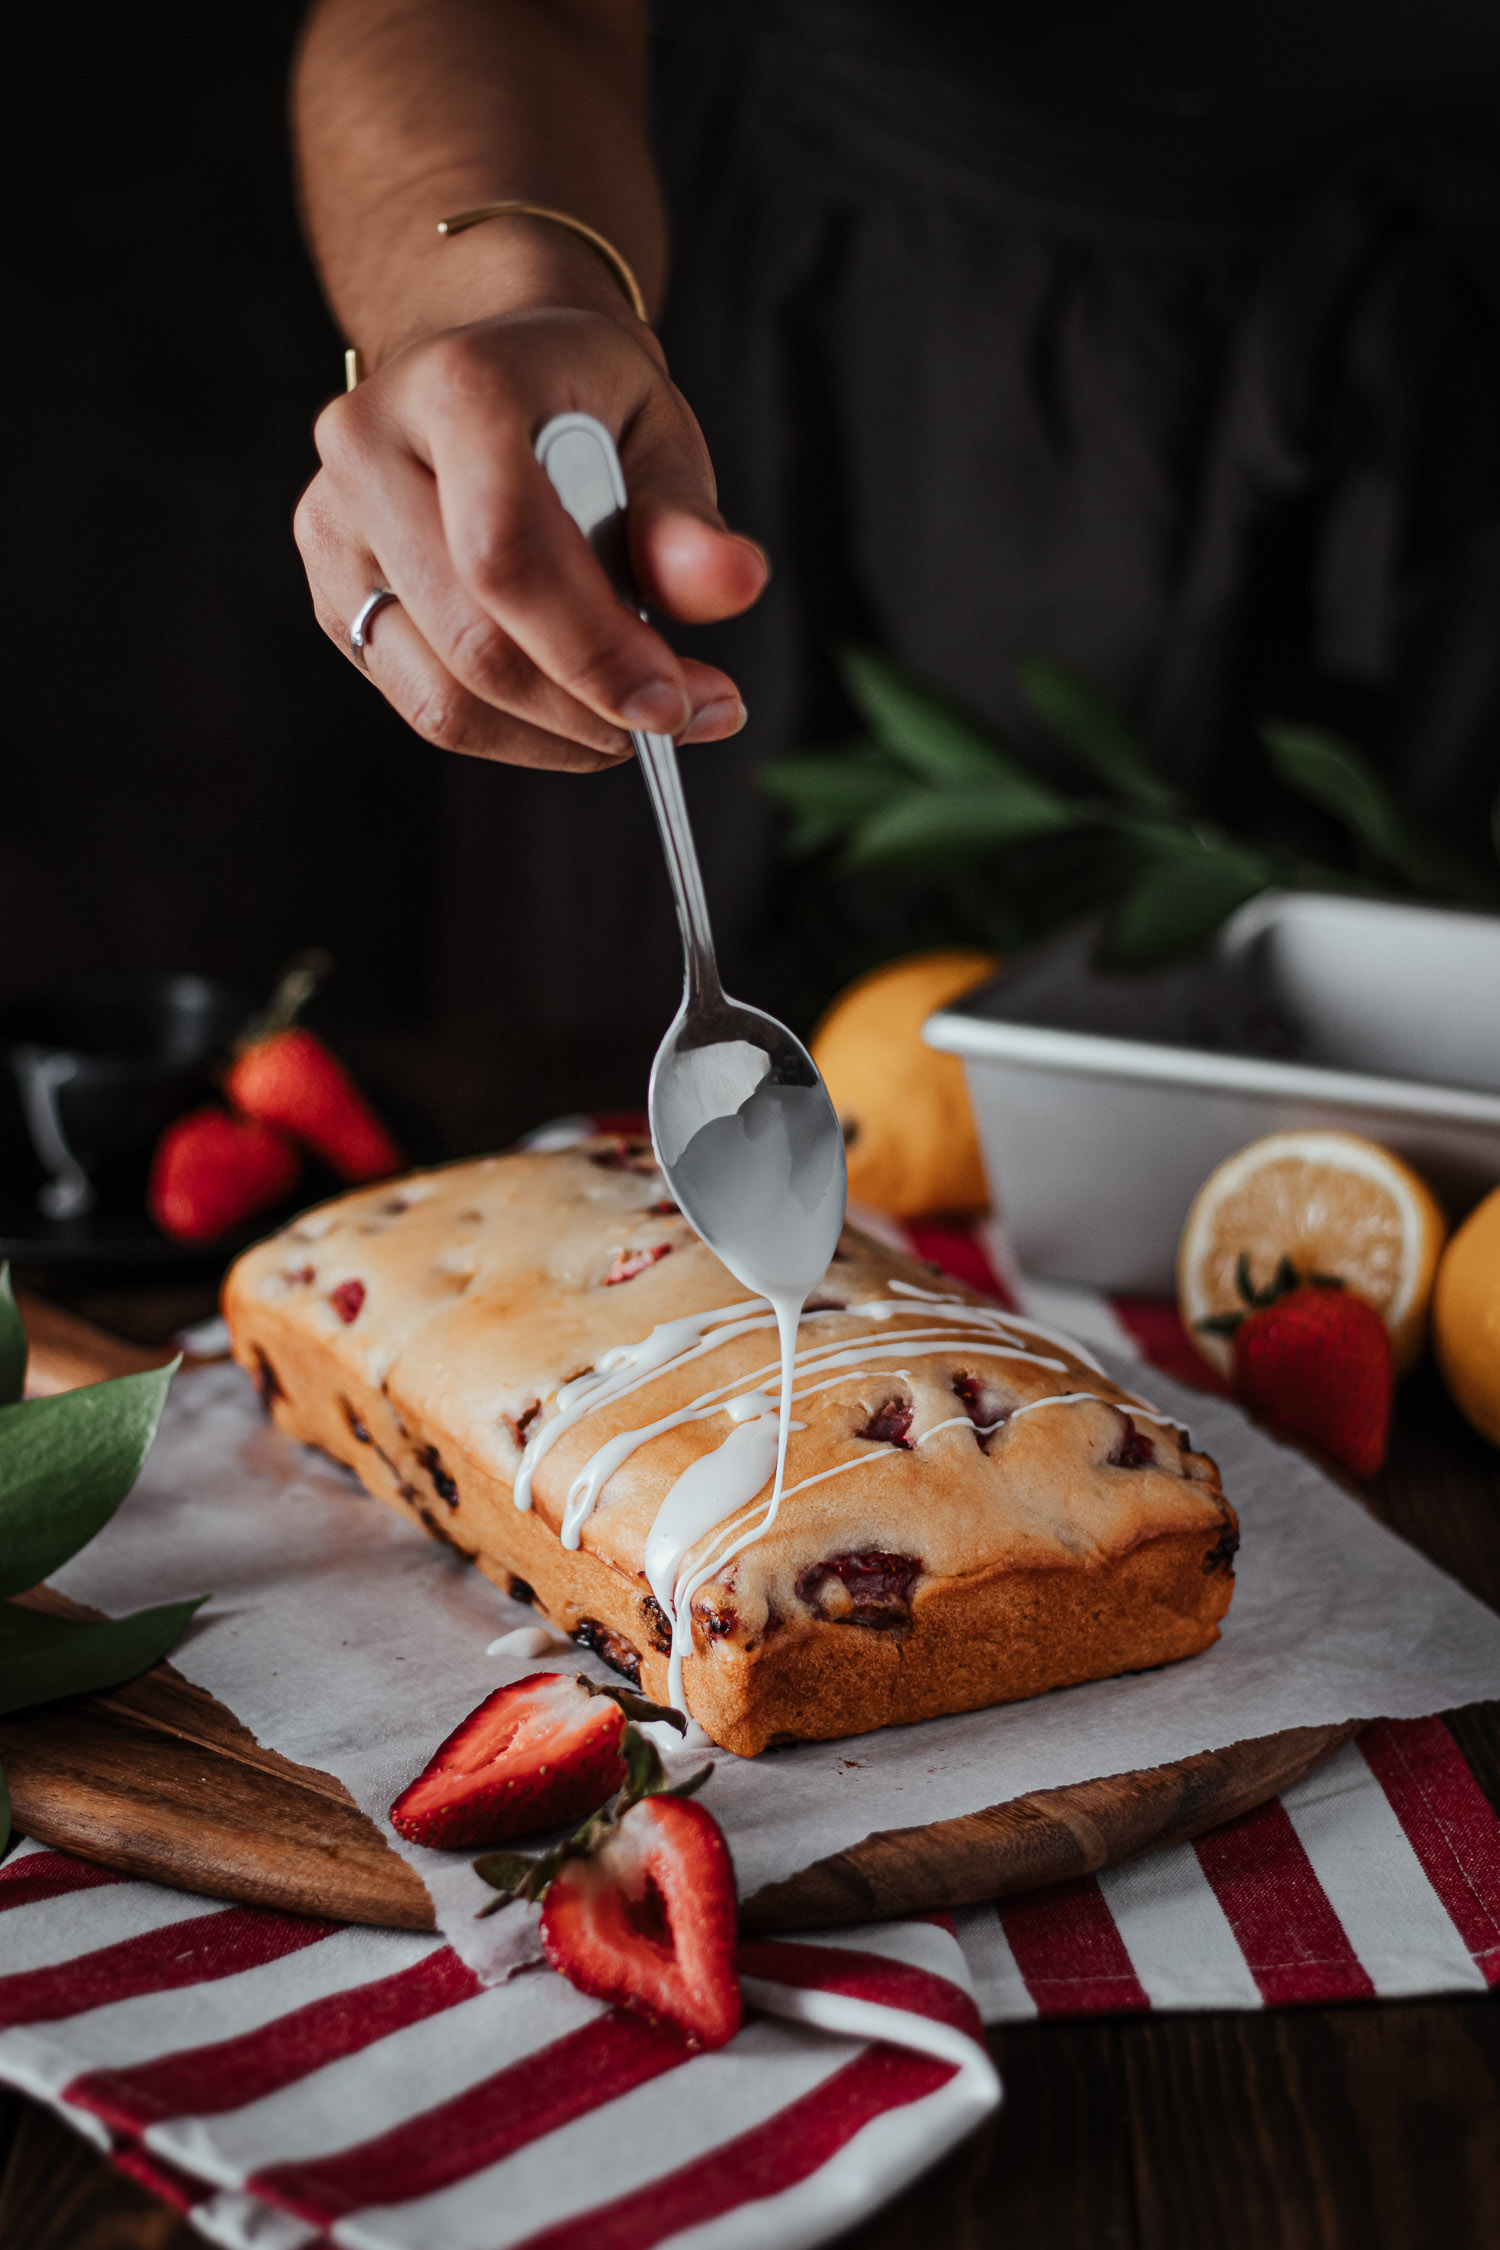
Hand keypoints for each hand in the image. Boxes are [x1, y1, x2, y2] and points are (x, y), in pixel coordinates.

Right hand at [294, 306, 767, 771]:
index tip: (677, 704)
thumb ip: (687, 519)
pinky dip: (516, 734)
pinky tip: (574, 712)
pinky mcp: (333, 595)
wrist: (489, 364)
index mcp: (457, 387)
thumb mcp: (657, 431)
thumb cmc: (580, 396)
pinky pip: (427, 707)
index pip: (508, 553)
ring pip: (446, 697)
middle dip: (591, 705)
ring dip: (558, 735)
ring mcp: (335, 528)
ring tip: (630, 715)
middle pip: (475, 641)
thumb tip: (732, 586)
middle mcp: (369, 450)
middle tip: (679, 717)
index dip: (594, 650)